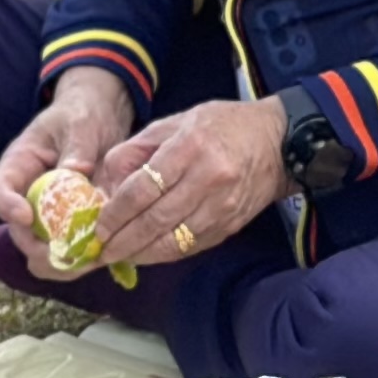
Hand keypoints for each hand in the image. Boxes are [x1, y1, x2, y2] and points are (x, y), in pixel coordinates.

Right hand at [0, 68, 137, 253]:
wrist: (102, 119)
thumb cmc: (84, 114)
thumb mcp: (81, 123)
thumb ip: (78, 146)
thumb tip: (76, 171)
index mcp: (19, 165)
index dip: (6, 206)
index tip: (24, 216)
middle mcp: (28, 194)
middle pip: (18, 230)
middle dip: (36, 246)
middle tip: (62, 252)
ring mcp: (48, 213)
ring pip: (40, 249)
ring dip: (60, 261)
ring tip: (86, 262)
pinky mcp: (72, 224)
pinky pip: (69, 250)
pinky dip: (82, 260)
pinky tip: (103, 258)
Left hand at [90, 95, 286, 268]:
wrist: (279, 142)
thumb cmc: (222, 125)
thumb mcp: (176, 121)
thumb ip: (137, 149)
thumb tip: (106, 183)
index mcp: (189, 147)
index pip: (143, 189)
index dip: (116, 213)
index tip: (98, 226)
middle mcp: (207, 178)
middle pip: (155, 220)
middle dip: (123, 240)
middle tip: (101, 250)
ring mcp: (222, 206)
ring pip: (173, 240)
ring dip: (142, 253)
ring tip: (120, 256)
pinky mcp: (231, 224)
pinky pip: (191, 245)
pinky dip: (166, 253)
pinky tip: (148, 253)